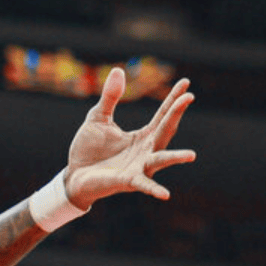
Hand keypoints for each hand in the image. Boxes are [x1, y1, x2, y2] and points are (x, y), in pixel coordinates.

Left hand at [65, 67, 195, 208]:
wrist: (74, 174)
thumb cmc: (89, 149)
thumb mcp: (98, 118)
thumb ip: (110, 97)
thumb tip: (119, 70)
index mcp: (142, 136)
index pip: (163, 115)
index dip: (173, 99)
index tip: (186, 82)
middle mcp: (146, 151)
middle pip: (165, 130)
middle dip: (175, 114)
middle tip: (188, 97)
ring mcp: (139, 167)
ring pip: (160, 160)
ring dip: (174, 158)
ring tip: (191, 155)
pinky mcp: (126, 182)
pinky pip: (142, 185)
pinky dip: (153, 189)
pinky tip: (165, 194)